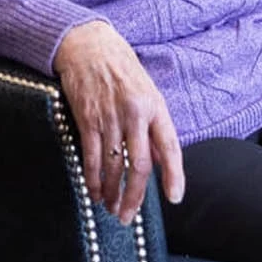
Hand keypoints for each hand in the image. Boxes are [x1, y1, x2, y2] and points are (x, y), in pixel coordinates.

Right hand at [54, 20, 185, 224]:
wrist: (88, 45)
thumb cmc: (122, 70)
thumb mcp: (147, 92)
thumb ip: (153, 126)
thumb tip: (158, 160)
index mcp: (155, 107)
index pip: (169, 147)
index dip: (174, 174)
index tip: (175, 197)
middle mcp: (135, 114)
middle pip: (139, 164)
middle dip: (135, 196)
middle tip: (129, 216)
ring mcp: (109, 117)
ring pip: (113, 165)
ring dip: (112, 192)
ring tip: (112, 209)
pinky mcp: (86, 118)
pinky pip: (91, 156)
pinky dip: (92, 178)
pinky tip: (94, 192)